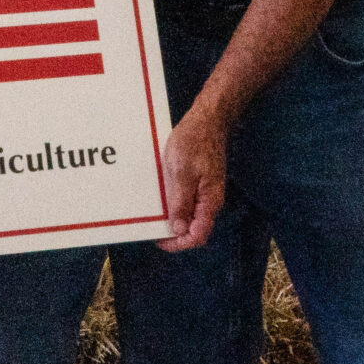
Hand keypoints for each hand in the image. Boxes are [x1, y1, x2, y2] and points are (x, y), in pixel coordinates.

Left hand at [157, 98, 228, 252]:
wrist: (207, 120)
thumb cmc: (194, 142)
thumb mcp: (181, 172)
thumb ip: (181, 201)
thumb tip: (178, 229)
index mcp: (209, 201)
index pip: (198, 235)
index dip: (179, 243)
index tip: (160, 240)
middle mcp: (210, 201)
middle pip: (194, 228)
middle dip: (174, 233)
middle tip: (153, 228)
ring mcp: (206, 191)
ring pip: (191, 215)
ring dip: (174, 218)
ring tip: (155, 215)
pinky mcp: (201, 182)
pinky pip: (189, 200)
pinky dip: (175, 204)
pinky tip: (162, 198)